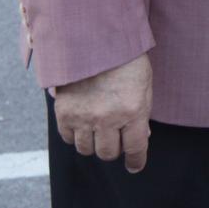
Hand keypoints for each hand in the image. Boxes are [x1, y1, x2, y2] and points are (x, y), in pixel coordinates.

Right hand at [53, 54, 152, 171]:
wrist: (96, 41)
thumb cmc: (126, 62)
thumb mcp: (144, 86)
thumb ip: (141, 114)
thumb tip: (141, 138)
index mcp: (133, 110)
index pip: (135, 148)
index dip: (136, 160)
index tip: (134, 166)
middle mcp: (107, 118)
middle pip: (108, 153)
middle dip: (114, 149)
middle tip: (116, 140)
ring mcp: (84, 117)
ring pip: (87, 149)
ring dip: (94, 144)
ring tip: (98, 131)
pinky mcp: (64, 113)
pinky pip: (68, 138)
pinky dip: (75, 136)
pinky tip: (82, 125)